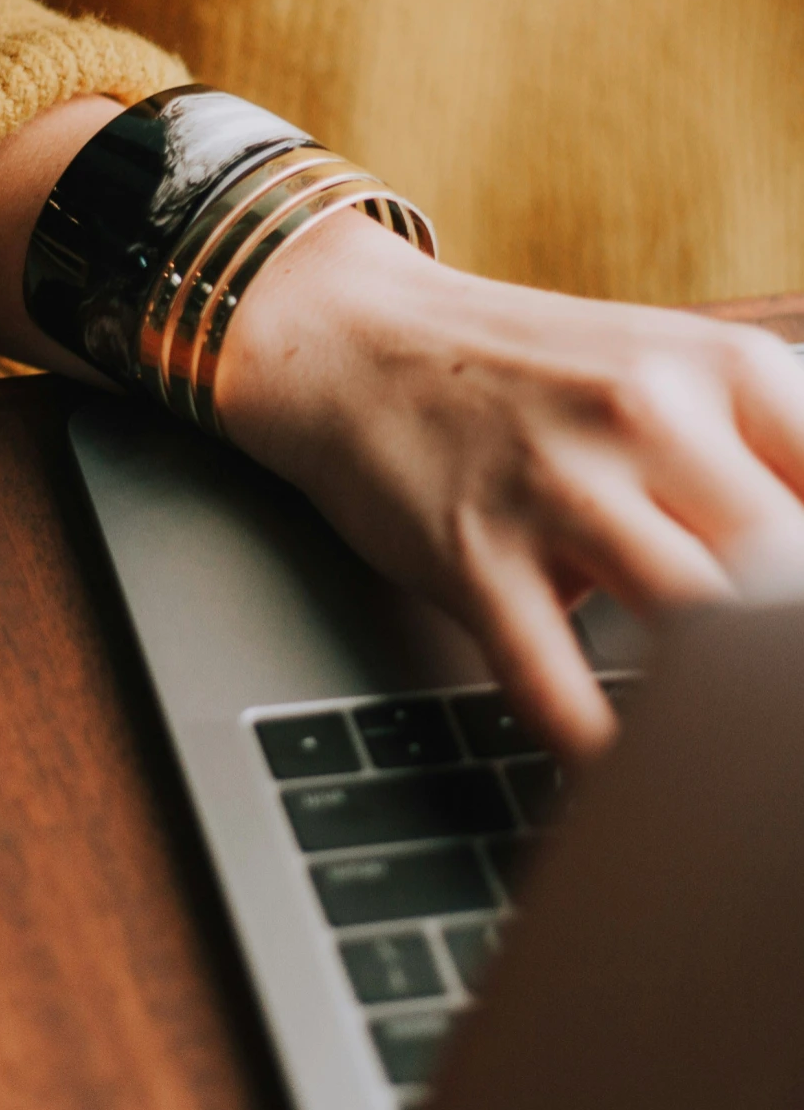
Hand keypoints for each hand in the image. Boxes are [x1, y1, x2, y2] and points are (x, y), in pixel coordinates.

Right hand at [217, 213, 803, 760]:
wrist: (351, 342)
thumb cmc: (519, 374)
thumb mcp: (667, 373)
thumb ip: (766, 464)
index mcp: (725, 368)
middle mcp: (647, 416)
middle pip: (793, 577)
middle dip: (789, 659)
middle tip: (786, 715)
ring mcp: (554, 485)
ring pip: (701, 630)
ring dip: (728, 712)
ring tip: (734, 750)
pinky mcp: (471, 551)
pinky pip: (555, 683)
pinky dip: (599, 748)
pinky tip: (622, 768)